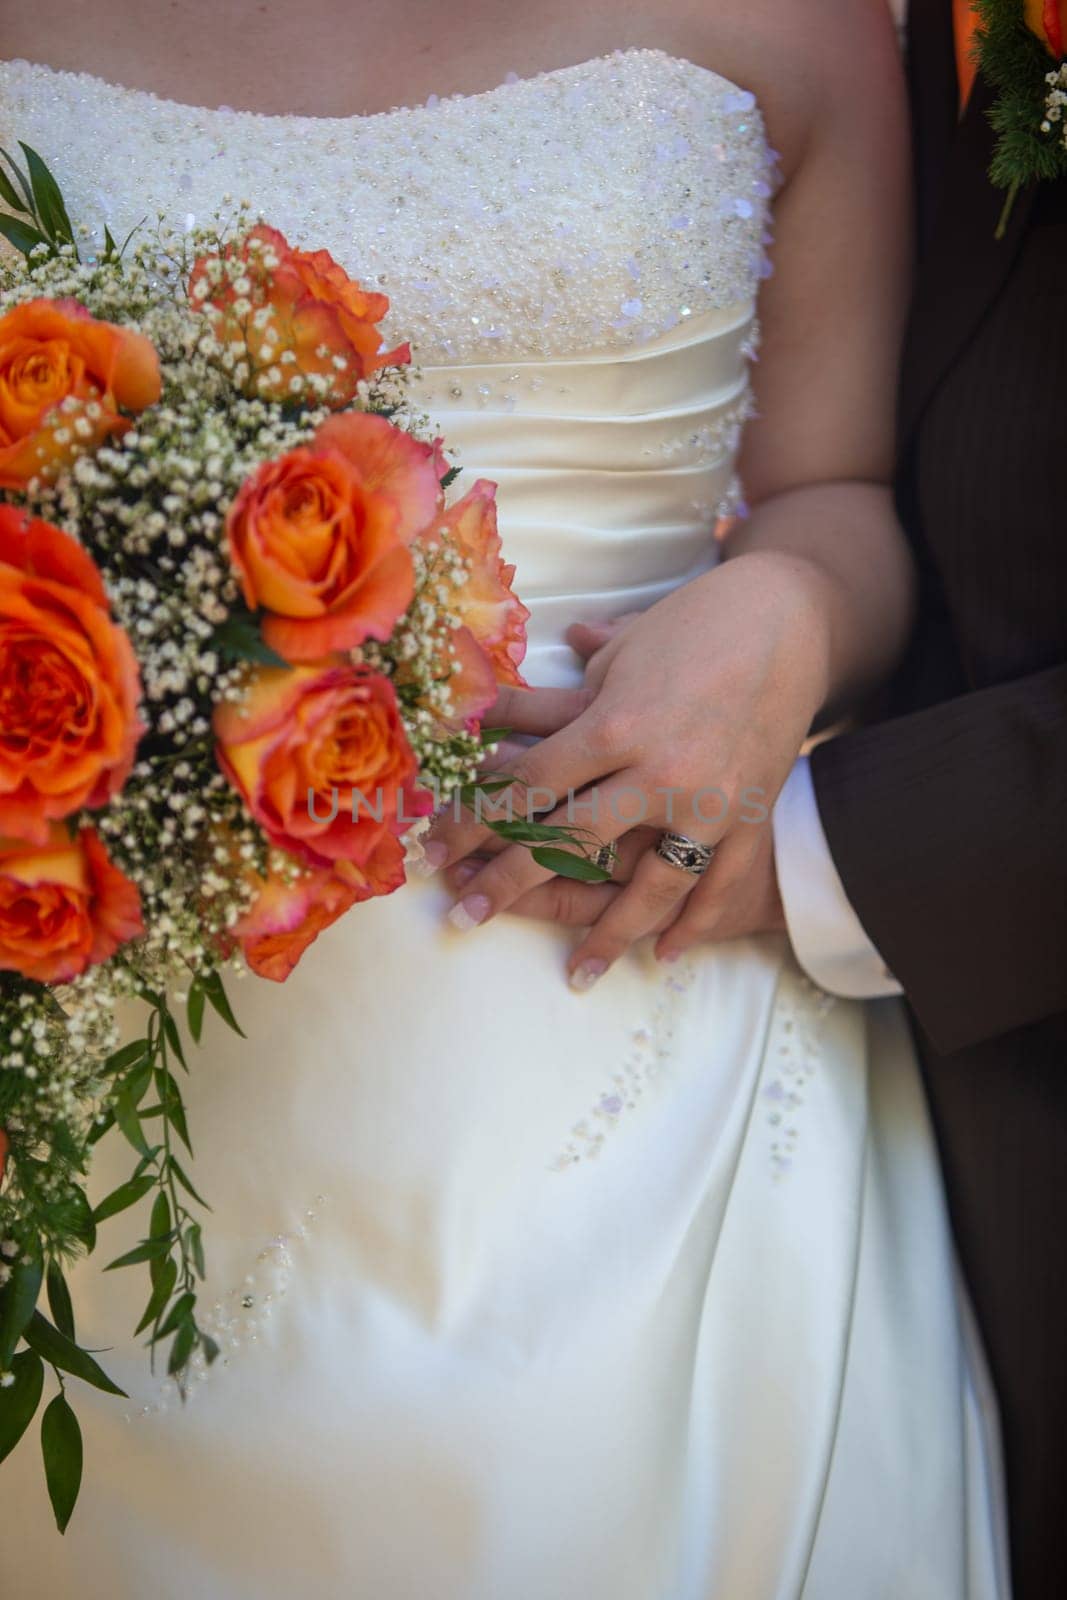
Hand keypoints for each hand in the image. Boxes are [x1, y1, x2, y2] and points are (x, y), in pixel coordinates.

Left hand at [425, 550, 829, 987]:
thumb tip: (492, 705)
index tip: (435, 847)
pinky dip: (694, 923)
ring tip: (577, 974)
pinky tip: (663, 955)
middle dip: (507, 882)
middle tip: (460, 918)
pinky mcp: (749, 814)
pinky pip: (718, 882)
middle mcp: (658, 773)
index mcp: (616, 725)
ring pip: (648, 886)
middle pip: (567, 841)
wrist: (791, 620)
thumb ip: (560, 696)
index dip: (474, 819)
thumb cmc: (692, 624)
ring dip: (609, 934)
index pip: (528, 786)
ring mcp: (708, 801)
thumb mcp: (618, 653)